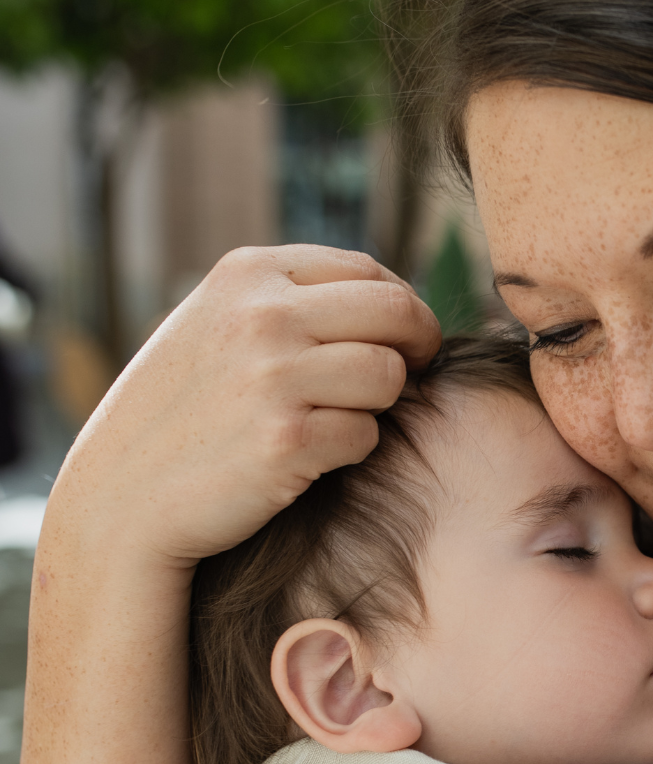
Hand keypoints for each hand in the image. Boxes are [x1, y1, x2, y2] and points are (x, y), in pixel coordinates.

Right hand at [52, 244, 440, 568]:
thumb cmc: (184, 411)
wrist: (123, 494)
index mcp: (248, 273)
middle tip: (411, 375)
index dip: (403, 307)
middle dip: (417, 346)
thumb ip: (290, 302)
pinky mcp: (287, 439)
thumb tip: (393, 301)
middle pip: (397, 311)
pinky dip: (352, 449)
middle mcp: (262, 314)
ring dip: (380, 403)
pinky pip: (367, 435)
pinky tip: (313, 455)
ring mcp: (273, 376)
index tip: (403, 339)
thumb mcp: (218, 324)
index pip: (369, 269)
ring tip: (339, 416)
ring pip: (389, 375)